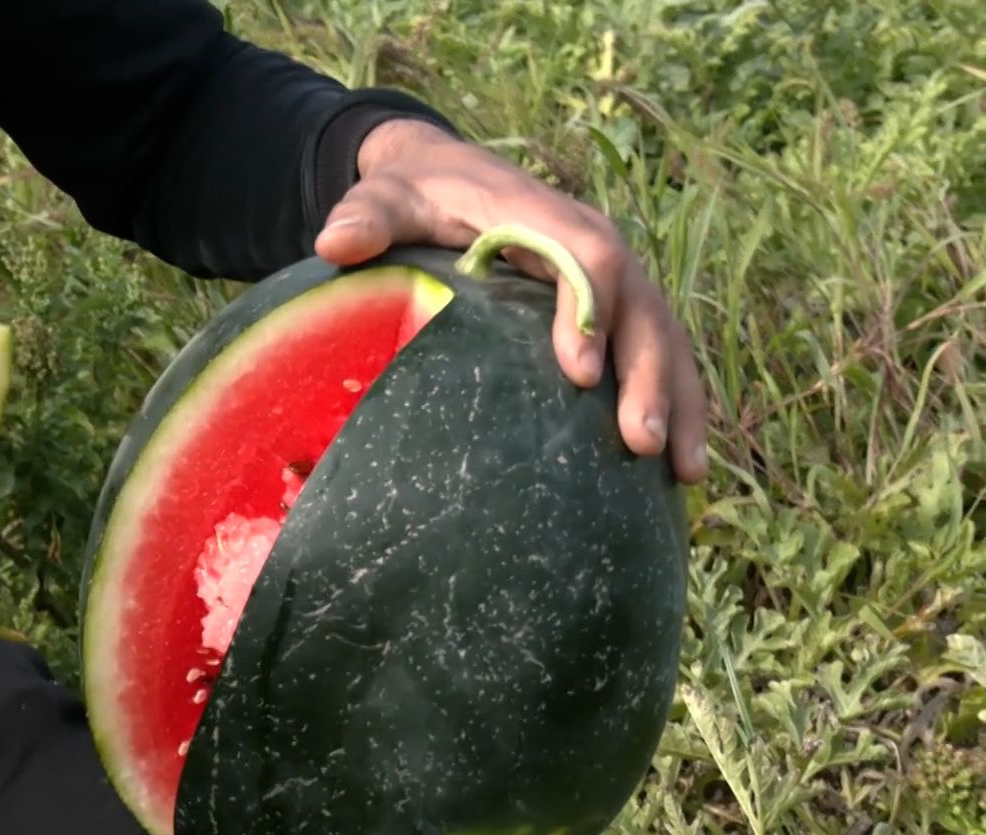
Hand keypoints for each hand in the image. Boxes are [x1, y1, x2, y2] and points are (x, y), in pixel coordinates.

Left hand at [315, 118, 707, 485]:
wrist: (445, 175)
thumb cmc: (414, 193)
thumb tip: (334, 241)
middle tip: (642, 443)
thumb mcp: (384, 196)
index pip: (586, 256)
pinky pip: (653, 353)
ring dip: (679, 401)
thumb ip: (366, 216)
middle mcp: (590, 244)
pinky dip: (673, 404)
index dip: (589, 310)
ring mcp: (609, 280)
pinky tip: (676, 473)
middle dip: (650, 374)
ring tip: (684, 473)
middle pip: (640, 307)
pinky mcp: (609, 310)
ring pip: (661, 336)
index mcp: (541, 216)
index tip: (580, 374)